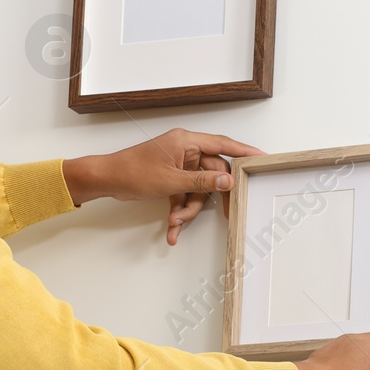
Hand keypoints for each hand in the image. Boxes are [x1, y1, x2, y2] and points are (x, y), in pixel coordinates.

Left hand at [65, 128, 266, 245]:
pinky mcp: (171, 178)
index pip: (223, 145)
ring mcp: (178, 165)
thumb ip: (203, 181)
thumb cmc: (133, 171)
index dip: (245, 152)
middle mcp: (185, 150)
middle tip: (225, 215)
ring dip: (188, 209)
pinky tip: (172, 228)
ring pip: (198, 190)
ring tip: (176, 222)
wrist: (107, 180)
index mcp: (187, 141)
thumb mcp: (172, 180)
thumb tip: (227, 180)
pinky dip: (179, 211)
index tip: (262, 158)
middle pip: (212, 174)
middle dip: (208, 198)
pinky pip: (184, 195)